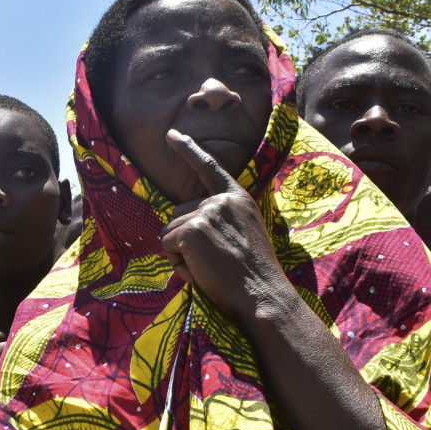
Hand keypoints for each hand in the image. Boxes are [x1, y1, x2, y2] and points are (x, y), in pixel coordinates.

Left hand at [160, 130, 289, 322]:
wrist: (263, 295)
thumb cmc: (253, 277)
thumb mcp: (244, 235)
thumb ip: (222, 221)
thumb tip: (185, 223)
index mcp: (238, 199)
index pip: (209, 167)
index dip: (188, 149)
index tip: (171, 134)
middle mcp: (222, 200)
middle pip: (177, 214)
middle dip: (184, 240)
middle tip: (212, 263)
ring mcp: (206, 212)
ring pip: (169, 232)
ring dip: (181, 255)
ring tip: (209, 269)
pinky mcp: (192, 230)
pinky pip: (167, 246)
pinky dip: (178, 265)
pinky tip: (202, 274)